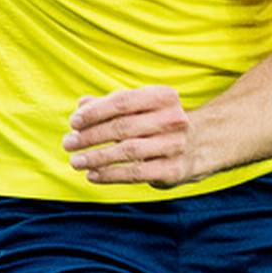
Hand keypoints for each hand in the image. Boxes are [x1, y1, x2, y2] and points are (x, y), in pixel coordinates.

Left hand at [64, 86, 202, 187]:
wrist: (203, 144)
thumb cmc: (160, 122)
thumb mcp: (140, 107)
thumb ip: (110, 104)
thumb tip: (81, 105)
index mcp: (163, 97)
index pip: (124, 101)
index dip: (96, 112)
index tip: (74, 122)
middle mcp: (173, 119)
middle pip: (123, 127)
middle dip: (91, 136)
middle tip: (68, 143)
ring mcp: (175, 145)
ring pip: (127, 151)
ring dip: (97, 157)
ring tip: (75, 161)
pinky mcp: (174, 170)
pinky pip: (136, 173)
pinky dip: (111, 175)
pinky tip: (93, 175)